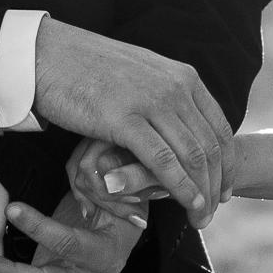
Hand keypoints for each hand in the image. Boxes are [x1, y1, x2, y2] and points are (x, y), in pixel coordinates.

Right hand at [31, 20, 230, 218]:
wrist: (46, 53)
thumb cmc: (86, 67)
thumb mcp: (140, 75)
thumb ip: (164, 96)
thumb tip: (176, 123)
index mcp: (182, 77)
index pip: (219, 128)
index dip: (226, 165)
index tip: (223, 190)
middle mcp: (175, 87)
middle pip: (210, 147)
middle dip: (215, 186)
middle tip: (212, 213)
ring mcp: (152, 102)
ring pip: (193, 157)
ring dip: (201, 194)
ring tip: (200, 219)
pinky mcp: (125, 119)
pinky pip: (163, 162)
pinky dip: (180, 188)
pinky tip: (186, 205)